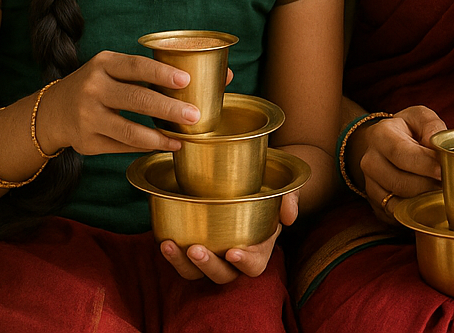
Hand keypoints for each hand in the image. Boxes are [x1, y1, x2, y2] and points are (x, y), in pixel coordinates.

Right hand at [32, 50, 194, 155]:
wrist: (53, 111)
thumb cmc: (96, 85)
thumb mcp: (110, 68)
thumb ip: (143, 73)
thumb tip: (201, 80)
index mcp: (103, 64)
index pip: (136, 66)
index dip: (162, 73)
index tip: (186, 80)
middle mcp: (93, 89)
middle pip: (137, 99)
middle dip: (169, 108)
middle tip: (194, 115)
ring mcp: (88, 117)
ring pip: (130, 131)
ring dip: (159, 137)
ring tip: (181, 139)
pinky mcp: (87, 142)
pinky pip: (123, 146)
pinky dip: (146, 147)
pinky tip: (163, 145)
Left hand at [159, 191, 298, 281]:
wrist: (250, 178)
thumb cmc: (269, 183)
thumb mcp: (284, 186)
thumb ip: (290, 198)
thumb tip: (289, 216)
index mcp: (260, 247)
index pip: (255, 265)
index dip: (245, 263)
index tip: (234, 252)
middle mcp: (235, 256)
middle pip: (223, 275)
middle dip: (209, 265)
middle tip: (196, 249)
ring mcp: (213, 253)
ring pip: (196, 273)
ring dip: (182, 264)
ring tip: (170, 245)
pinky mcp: (194, 245)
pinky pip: (181, 260)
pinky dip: (172, 254)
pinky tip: (163, 239)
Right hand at [353, 105, 445, 221]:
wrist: (383, 144)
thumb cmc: (408, 130)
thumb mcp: (420, 117)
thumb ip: (432, 126)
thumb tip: (436, 143)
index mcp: (381, 135)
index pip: (402, 154)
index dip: (425, 165)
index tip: (444, 172)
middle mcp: (370, 160)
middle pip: (400, 182)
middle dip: (428, 187)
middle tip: (448, 186)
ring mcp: (369, 184)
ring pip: (397, 202)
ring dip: (422, 201)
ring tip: (440, 193)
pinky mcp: (375, 203)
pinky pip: (395, 214)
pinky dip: (413, 212)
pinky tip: (427, 202)